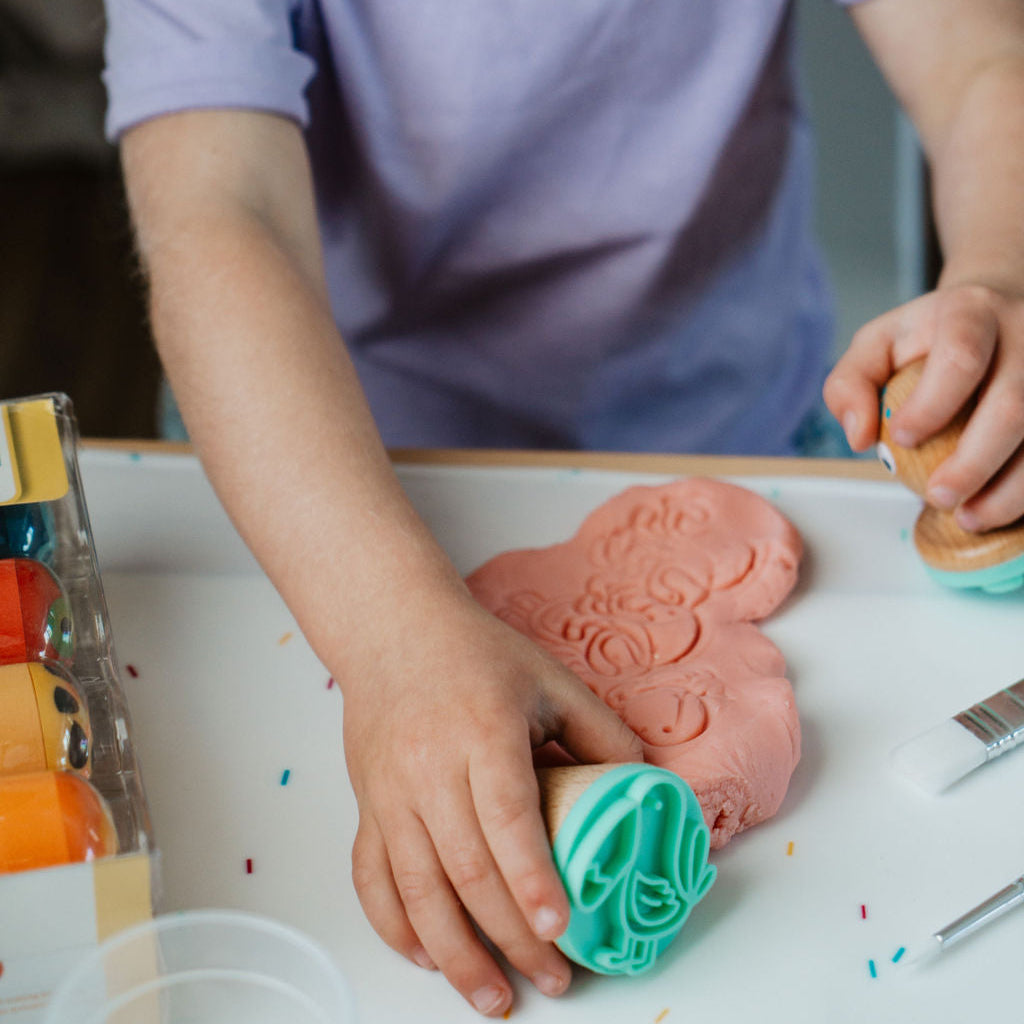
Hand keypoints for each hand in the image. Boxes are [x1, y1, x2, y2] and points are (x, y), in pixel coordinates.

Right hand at [339, 583, 642, 1016]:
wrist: (394, 632)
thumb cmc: (476, 655)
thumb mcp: (551, 681)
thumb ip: (602, 734)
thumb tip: (648, 789)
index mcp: (483, 730)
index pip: (506, 815)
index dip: (532, 877)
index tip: (558, 927)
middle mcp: (429, 766)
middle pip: (465, 868)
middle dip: (509, 937)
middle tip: (552, 977)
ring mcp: (390, 791)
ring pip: (415, 888)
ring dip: (454, 954)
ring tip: (492, 998)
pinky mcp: (367, 806)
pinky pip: (372, 879)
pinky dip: (396, 927)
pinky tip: (428, 956)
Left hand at [824, 282, 1023, 529]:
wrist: (1001, 308)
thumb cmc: (931, 337)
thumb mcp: (878, 345)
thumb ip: (850, 384)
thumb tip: (859, 437)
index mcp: (971, 313)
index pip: (960, 357)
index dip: (932, 405)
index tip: (900, 439)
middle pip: (1014, 405)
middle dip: (974, 462)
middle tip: (938, 496)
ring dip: (1011, 489)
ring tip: (969, 517)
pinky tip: (1000, 511)